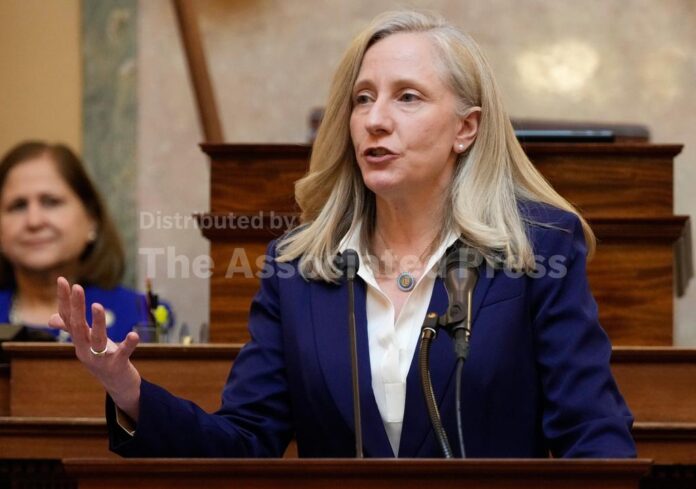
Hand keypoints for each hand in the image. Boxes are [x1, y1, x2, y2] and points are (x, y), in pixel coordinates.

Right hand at [48, 277, 141, 420]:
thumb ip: (71, 329)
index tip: (62, 280)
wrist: (118, 386)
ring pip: (96, 339)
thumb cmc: (102, 359)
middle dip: (76, 307)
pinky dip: (128, 344)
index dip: (64, 300)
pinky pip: (122, 354)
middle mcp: (85, 350)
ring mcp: (100, 359)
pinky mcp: (117, 366)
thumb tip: (51, 318)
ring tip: (98, 305)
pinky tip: (134, 334)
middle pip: (77, 326)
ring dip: (97, 322)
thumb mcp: (86, 343)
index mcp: (79, 341)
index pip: (68, 318)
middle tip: (77, 287)